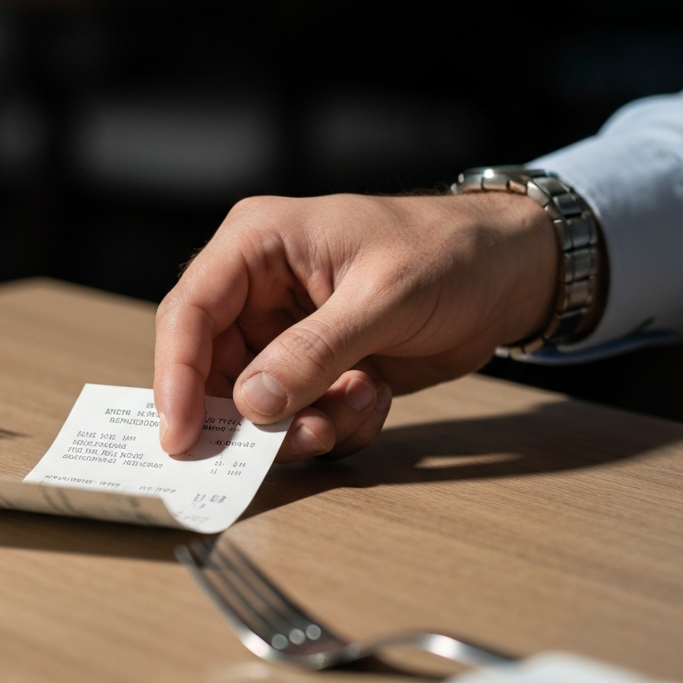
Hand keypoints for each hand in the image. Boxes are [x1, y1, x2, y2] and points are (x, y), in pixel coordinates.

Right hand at [154, 192, 557, 461]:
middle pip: (215, 368)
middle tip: (306, 435)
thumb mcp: (384, 297)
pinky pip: (298, 415)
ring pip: (257, 403)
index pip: (190, 311)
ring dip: (304, 423)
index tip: (181, 438)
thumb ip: (315, 350)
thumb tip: (252, 404)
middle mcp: (258, 288)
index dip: (176, 375)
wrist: (506, 273)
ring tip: (359, 402)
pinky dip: (333, 423)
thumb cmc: (447, 254)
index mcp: (258, 244)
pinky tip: (374, 396)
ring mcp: (284, 331)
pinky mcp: (313, 366)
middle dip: (255, 415)